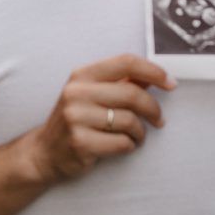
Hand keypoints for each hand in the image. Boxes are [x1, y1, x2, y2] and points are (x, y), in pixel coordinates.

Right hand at [30, 54, 174, 181]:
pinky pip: (121, 143)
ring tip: (137, 136)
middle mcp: (77, 93)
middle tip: (159, 119)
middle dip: (153, 108)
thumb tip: (154, 77)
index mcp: (82, 75)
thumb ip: (120, 84)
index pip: (125, 63)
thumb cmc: (75, 120)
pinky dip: (130, 145)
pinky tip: (124, 145)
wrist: (44, 152)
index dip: (153, 71)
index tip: (170, 83)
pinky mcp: (80, 143)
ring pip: (129, 120)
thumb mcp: (92, 94)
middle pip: (132, 94)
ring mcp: (76, 118)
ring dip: (140, 132)